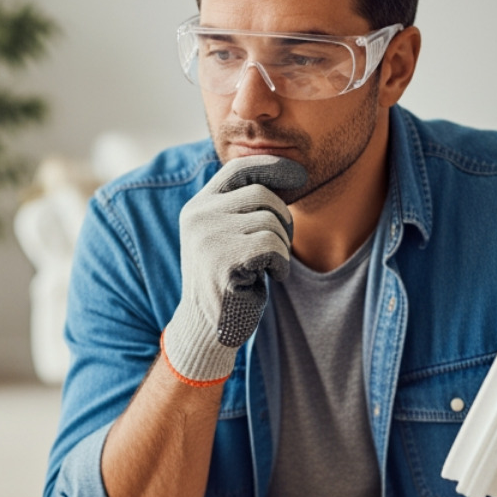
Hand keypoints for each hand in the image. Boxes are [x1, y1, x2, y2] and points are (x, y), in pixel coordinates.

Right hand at [161, 155, 308, 382]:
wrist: (207, 328)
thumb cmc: (227, 282)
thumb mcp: (227, 236)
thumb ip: (241, 208)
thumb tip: (283, 174)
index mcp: (197, 207)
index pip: (239, 169)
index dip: (273, 168)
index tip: (299, 177)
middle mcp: (198, 216)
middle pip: (261, 194)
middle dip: (283, 219)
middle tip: (280, 247)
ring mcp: (208, 237)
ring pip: (270, 221)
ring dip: (282, 246)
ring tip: (269, 266)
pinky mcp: (224, 260)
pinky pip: (272, 246)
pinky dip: (281, 264)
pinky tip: (271, 278)